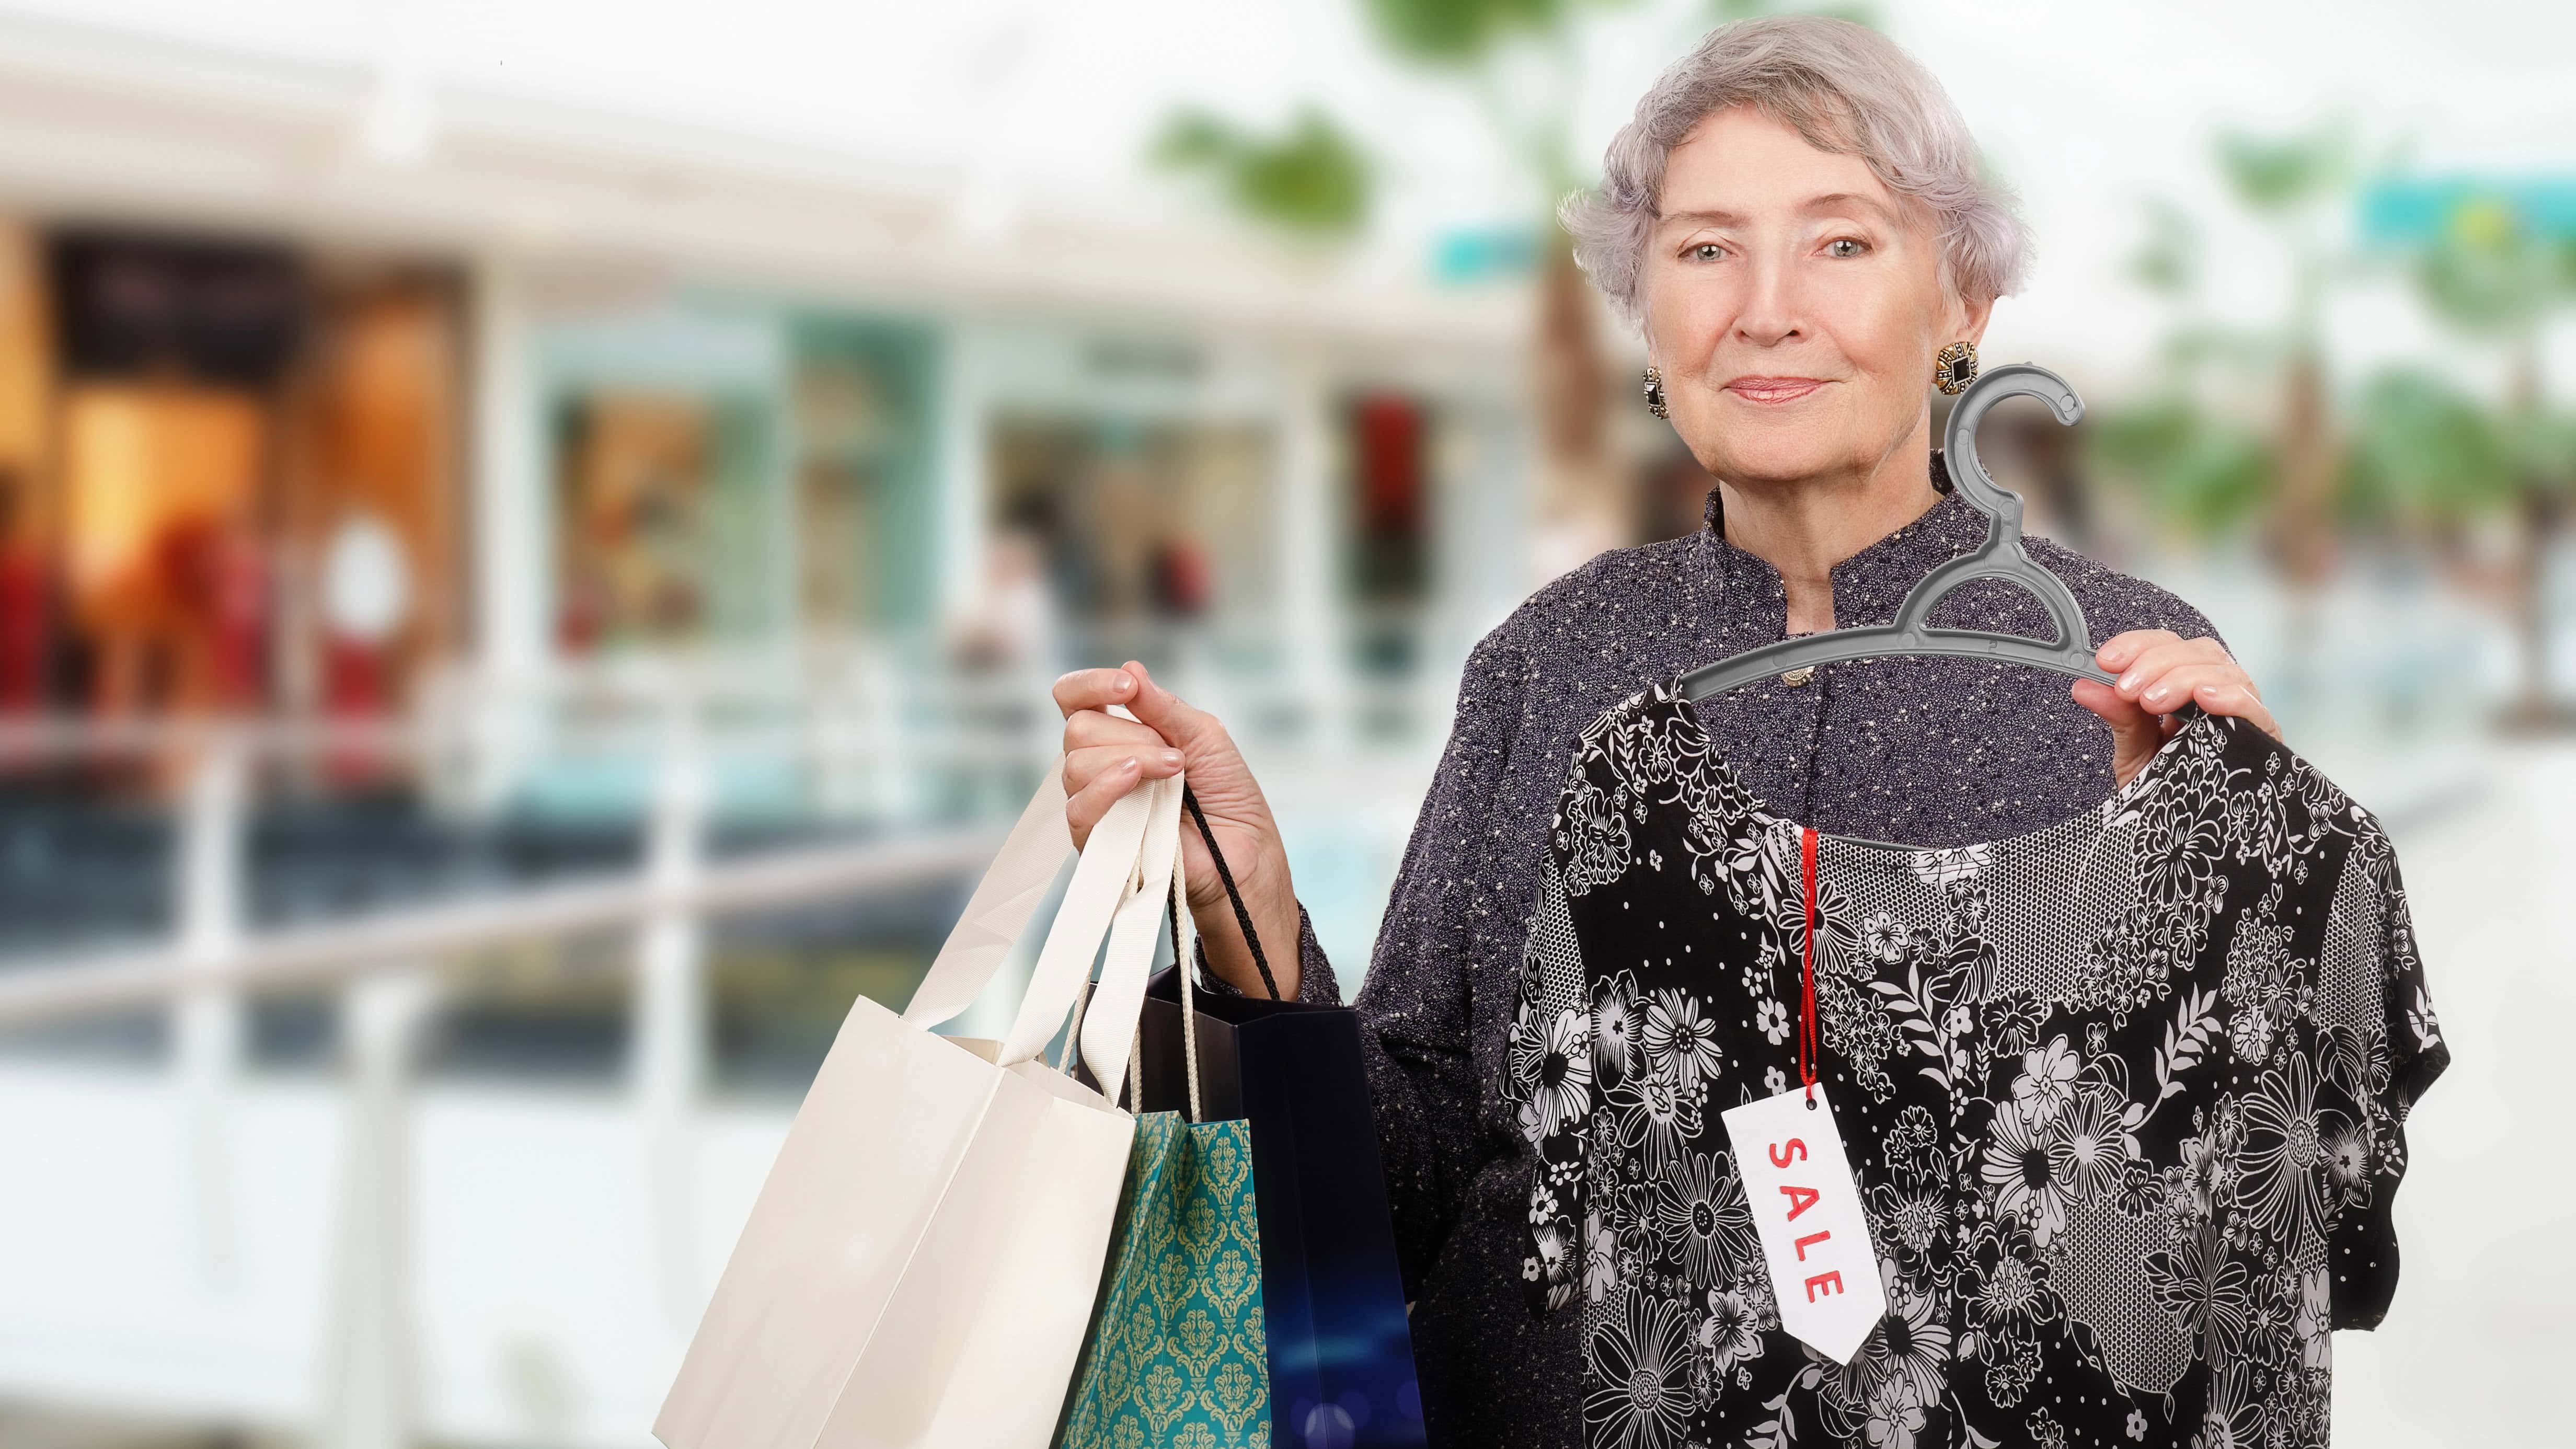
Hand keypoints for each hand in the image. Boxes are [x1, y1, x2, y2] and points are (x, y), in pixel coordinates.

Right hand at [1052, 661, 1301, 998]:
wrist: (1244, 853)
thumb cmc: (1228, 795)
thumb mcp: (1204, 736)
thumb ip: (1164, 706)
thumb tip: (1130, 668)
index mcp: (1119, 733)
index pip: (1074, 698)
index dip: (1090, 684)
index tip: (1127, 686)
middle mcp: (1098, 765)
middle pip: (1077, 728)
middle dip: (1131, 733)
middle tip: (1176, 755)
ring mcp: (1095, 803)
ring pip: (1075, 764)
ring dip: (1132, 759)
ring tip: (1175, 773)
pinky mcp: (1096, 841)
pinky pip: (1078, 808)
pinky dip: (1107, 787)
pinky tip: (1137, 781)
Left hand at [2072, 629, 2282, 786]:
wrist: (2190, 841)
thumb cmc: (2164, 794)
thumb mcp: (2134, 754)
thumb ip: (2118, 718)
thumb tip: (2083, 686)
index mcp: (2185, 690)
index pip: (2169, 646)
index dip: (2139, 645)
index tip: (2106, 660)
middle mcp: (2217, 694)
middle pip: (2197, 652)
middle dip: (2156, 663)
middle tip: (2127, 689)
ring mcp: (2243, 714)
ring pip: (2224, 670)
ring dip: (2184, 678)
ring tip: (2152, 701)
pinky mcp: (2265, 738)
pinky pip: (2255, 706)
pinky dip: (2231, 696)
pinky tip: (2205, 697)